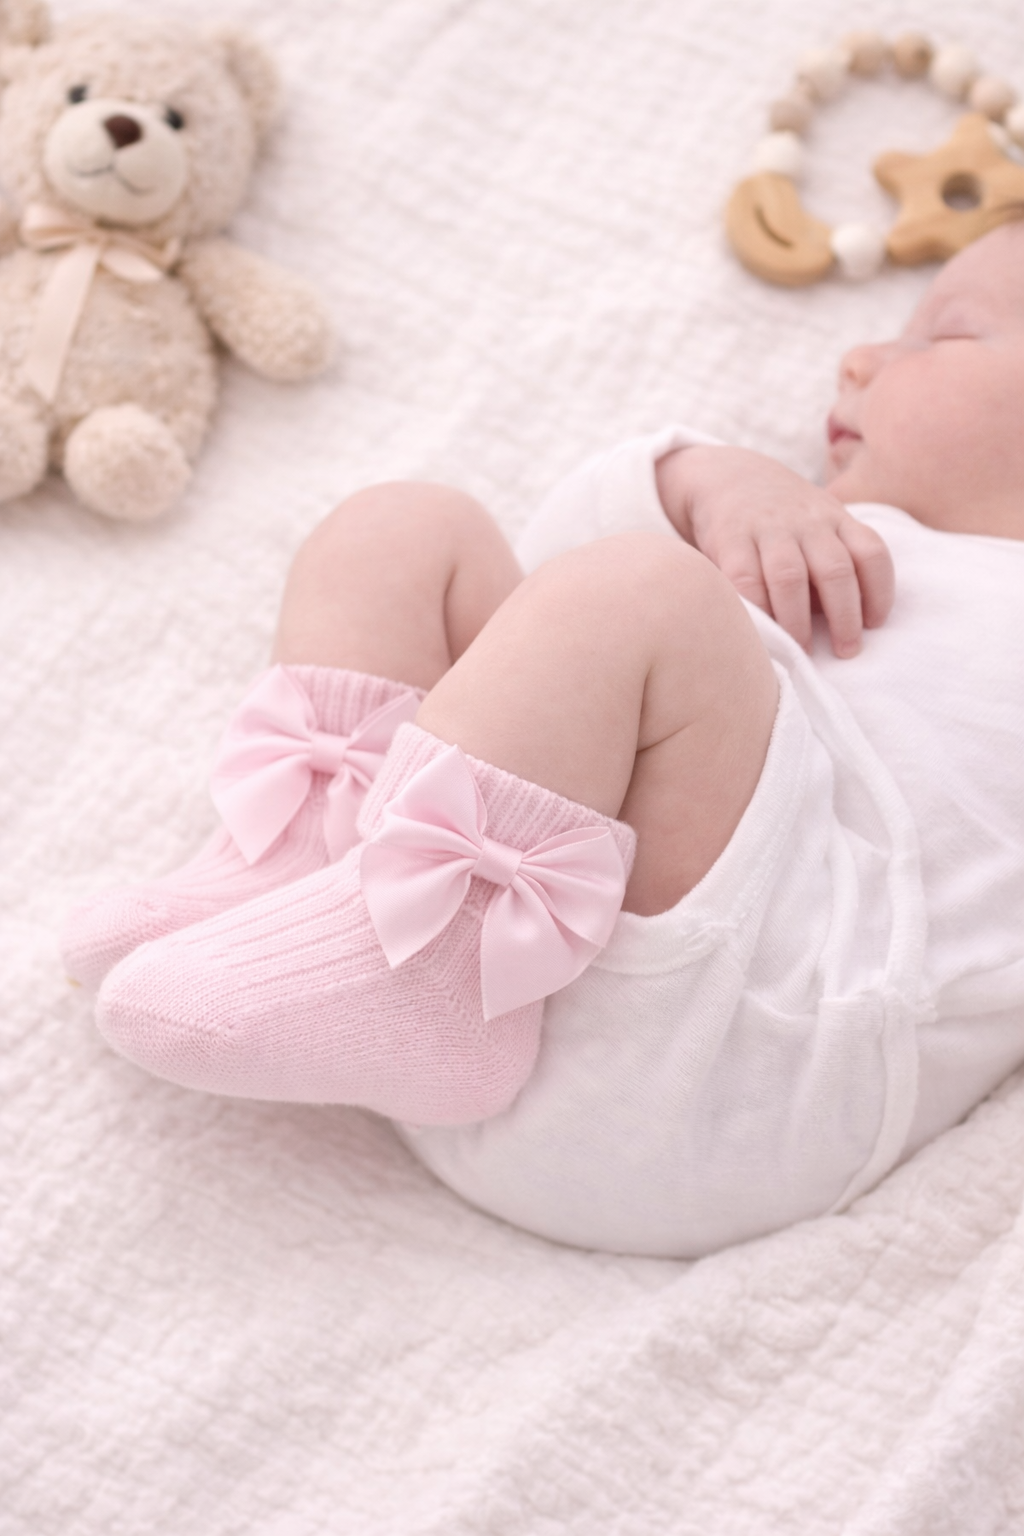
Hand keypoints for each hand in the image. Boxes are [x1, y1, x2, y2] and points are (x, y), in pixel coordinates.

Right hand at [655, 445, 893, 656]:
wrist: (727, 475)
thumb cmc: (782, 519)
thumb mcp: (817, 526)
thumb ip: (830, 566)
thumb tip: (842, 627)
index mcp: (836, 520)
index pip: (871, 553)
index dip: (879, 591)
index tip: (875, 624)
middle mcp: (807, 522)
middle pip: (835, 570)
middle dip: (844, 616)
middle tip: (846, 651)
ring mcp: (768, 528)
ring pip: (791, 577)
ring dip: (798, 621)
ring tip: (802, 651)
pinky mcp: (730, 538)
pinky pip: (745, 579)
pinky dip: (756, 609)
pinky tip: (762, 631)